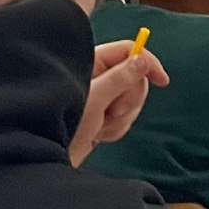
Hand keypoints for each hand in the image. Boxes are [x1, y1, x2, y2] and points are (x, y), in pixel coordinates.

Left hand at [69, 41, 170, 164]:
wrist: (45, 158)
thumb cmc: (63, 124)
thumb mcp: (95, 100)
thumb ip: (120, 78)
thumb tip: (142, 60)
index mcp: (90, 62)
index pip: (128, 50)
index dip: (147, 63)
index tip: (162, 81)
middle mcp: (97, 76)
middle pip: (135, 77)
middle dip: (128, 99)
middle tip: (112, 112)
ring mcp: (101, 96)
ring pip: (132, 100)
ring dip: (121, 118)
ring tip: (100, 127)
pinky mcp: (102, 114)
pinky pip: (125, 117)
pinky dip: (116, 128)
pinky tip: (99, 135)